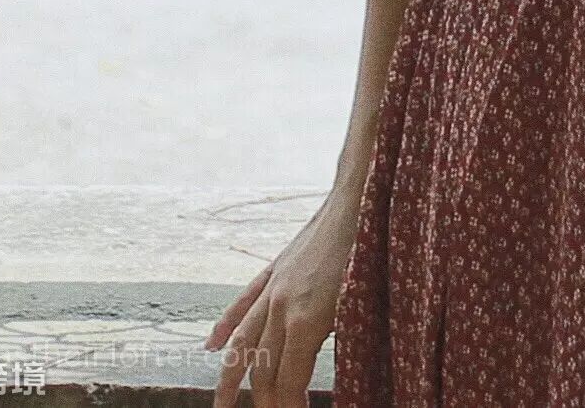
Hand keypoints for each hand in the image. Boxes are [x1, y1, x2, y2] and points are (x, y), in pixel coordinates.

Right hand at [205, 196, 358, 407]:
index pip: (287, 382)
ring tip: (221, 405)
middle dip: (265, 402)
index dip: (288, 407)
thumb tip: (347, 372)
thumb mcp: (364, 302)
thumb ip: (346, 341)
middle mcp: (280, 307)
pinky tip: (213, 345)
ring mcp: (274, 287)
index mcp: (304, 321)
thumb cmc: (371, 250)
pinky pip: (243, 302)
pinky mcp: (275, 268)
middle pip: (263, 369)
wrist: (359, 197)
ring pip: (242, 341)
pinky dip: (226, 326)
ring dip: (230, 377)